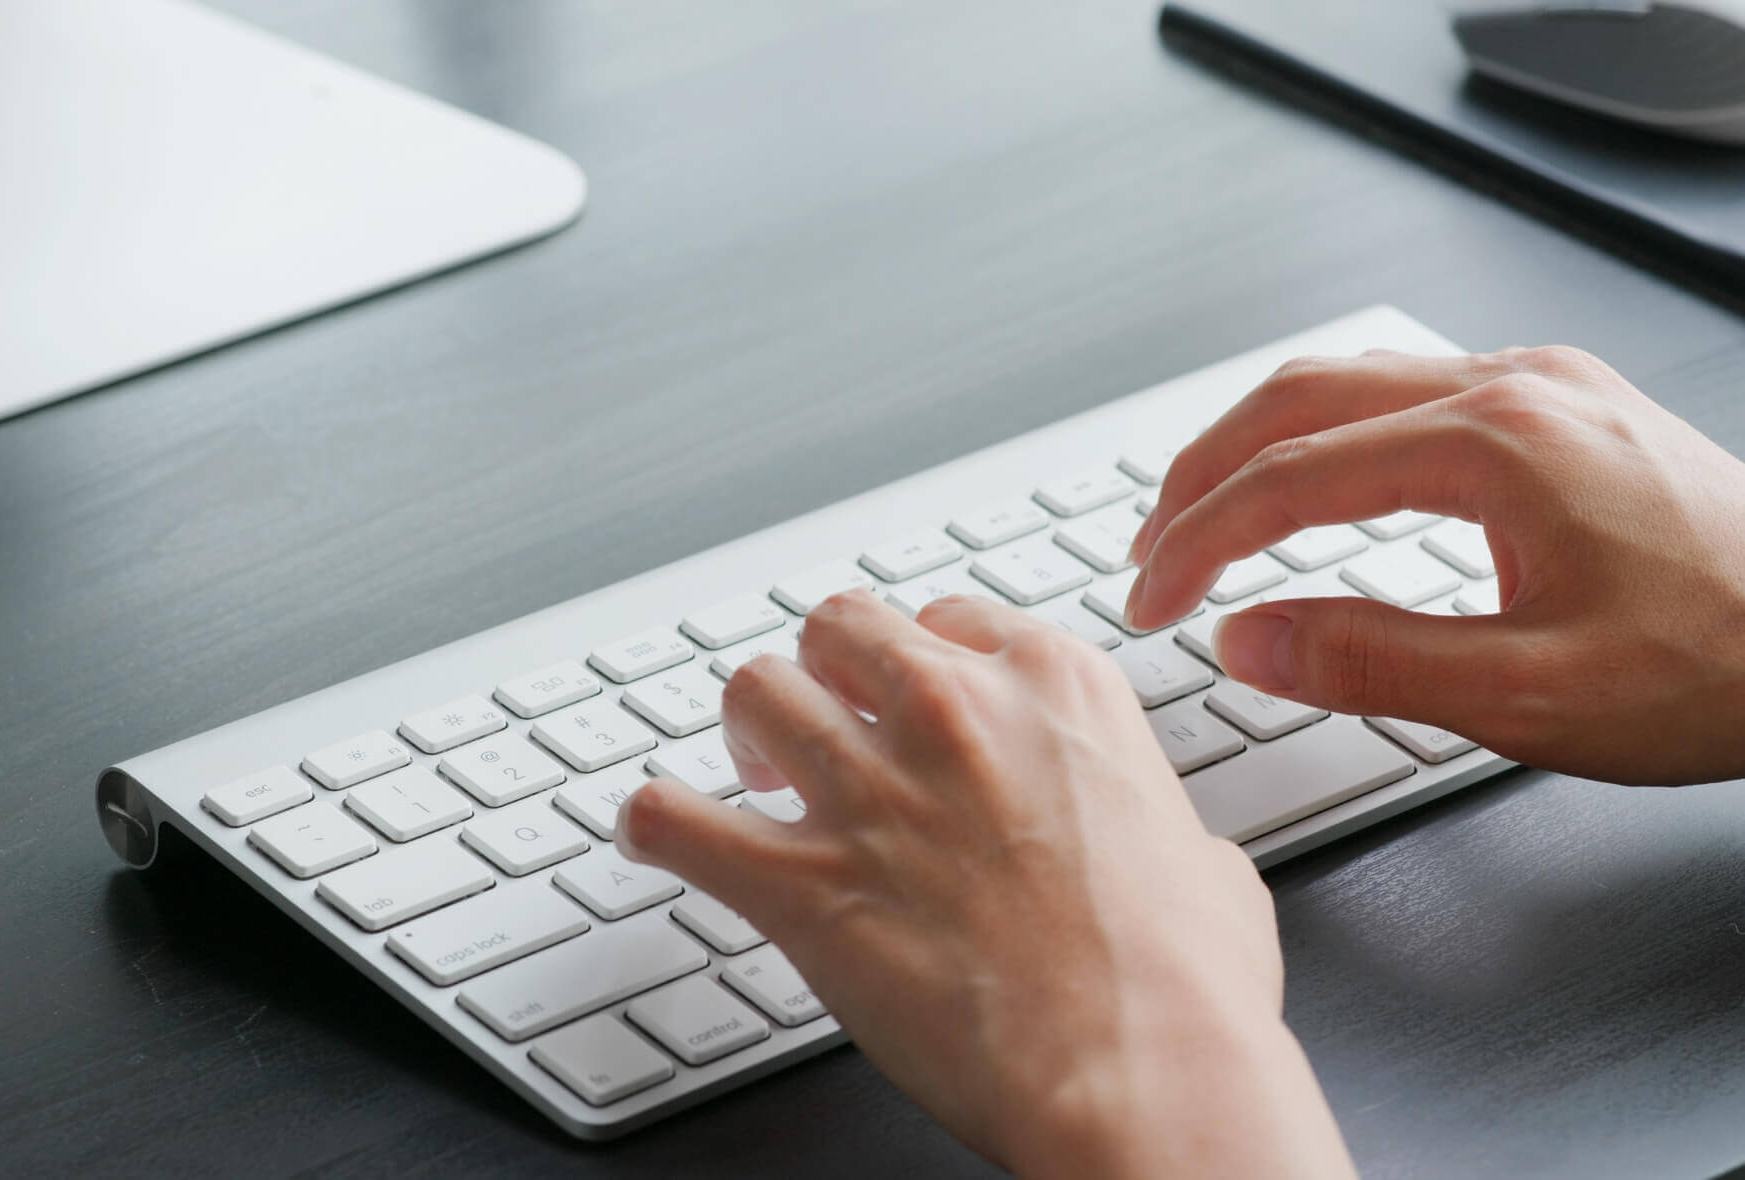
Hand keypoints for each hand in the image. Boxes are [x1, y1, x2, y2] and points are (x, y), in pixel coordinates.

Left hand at [617, 591, 1353, 1178]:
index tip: (907, 693)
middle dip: (824, 670)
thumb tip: (1165, 850)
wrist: (1146, 1070)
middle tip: (826, 724)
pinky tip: (657, 832)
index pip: (949, 619)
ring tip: (755, 771)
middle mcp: (954, 716)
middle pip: (839, 628)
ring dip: (747, 730)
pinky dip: (654, 824)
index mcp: (1054, 690)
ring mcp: (873, 792)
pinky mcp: (806, 884)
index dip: (919, 658)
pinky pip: (676, 820)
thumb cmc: (1184, 982)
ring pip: (754, 691)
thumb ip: (1156, 821)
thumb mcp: (1206, 858)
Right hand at [1126, 346, 1744, 784]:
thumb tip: (1247, 638)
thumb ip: (1375, 664)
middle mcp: (1512, 386)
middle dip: (1202, 474)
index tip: (1151, 602)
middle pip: (1298, 396)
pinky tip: (1308, 482)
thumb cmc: (1723, 664)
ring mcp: (1538, 384)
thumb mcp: (1536, 697)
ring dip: (1255, 444)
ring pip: (1345, 381)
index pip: (1290, 476)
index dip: (1199, 541)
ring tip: (1202, 515)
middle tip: (1150, 553)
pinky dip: (1322, 435)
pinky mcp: (1555, 406)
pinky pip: (1401, 392)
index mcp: (1497, 444)